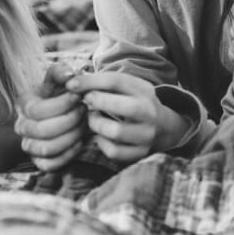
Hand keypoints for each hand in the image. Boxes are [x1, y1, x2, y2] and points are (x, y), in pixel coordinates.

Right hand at [14, 62, 88, 170]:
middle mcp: (22, 126)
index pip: (38, 110)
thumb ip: (63, 72)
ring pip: (47, 148)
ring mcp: (29, 145)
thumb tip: (70, 76)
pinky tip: (80, 142)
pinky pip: (50, 165)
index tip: (79, 97)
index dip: (61, 105)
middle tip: (84, 111)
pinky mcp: (39, 161)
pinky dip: (68, 155)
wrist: (62, 112)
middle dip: (69, 120)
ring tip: (84, 125)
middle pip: (43, 130)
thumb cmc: (60, 93)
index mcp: (24, 105)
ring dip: (71, 137)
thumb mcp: (59, 78)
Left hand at [71, 71, 187, 162]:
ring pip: (116, 132)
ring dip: (97, 124)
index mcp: (144, 91)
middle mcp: (149, 112)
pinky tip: (100, 135)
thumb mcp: (125, 87)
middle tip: (87, 101)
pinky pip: (114, 151)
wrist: (162, 125)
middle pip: (124, 107)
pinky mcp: (140, 152)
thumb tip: (71, 84)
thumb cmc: (133, 101)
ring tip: (93, 119)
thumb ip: (100, 82)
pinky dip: (101, 143)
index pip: (117, 81)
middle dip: (99, 103)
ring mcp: (147, 134)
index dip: (91, 82)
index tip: (72, 85)